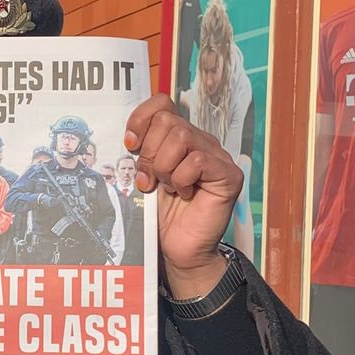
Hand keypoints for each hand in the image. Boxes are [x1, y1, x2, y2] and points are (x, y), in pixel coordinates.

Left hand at [125, 96, 242, 298]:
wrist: (180, 251)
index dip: (141, 119)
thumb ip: (142, 152)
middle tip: (148, 179)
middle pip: (168, 120)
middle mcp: (201, 142)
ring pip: (182, 137)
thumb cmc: (162, 216)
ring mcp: (217, 157)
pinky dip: (182, 178)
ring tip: (166, 187)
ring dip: (164, 166)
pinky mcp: (228, 175)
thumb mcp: (145, 176)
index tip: (129, 144)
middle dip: (149, 152)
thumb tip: (127, 135)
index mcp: (180, 138)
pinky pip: (198, 160)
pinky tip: (183, 194)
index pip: (162, 104)